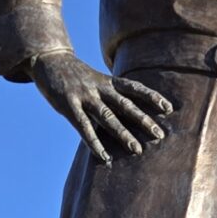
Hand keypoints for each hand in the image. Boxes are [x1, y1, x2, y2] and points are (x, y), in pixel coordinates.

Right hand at [32, 53, 172, 163]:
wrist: (48, 60)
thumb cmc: (75, 75)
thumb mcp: (96, 79)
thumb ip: (111, 93)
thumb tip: (130, 111)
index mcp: (108, 81)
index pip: (134, 88)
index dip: (152, 97)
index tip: (168, 108)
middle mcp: (99, 88)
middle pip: (126, 105)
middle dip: (143, 120)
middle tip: (160, 135)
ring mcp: (84, 97)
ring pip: (107, 117)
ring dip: (123, 134)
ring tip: (137, 150)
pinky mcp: (68, 106)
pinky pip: (84, 127)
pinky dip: (95, 143)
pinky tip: (104, 157)